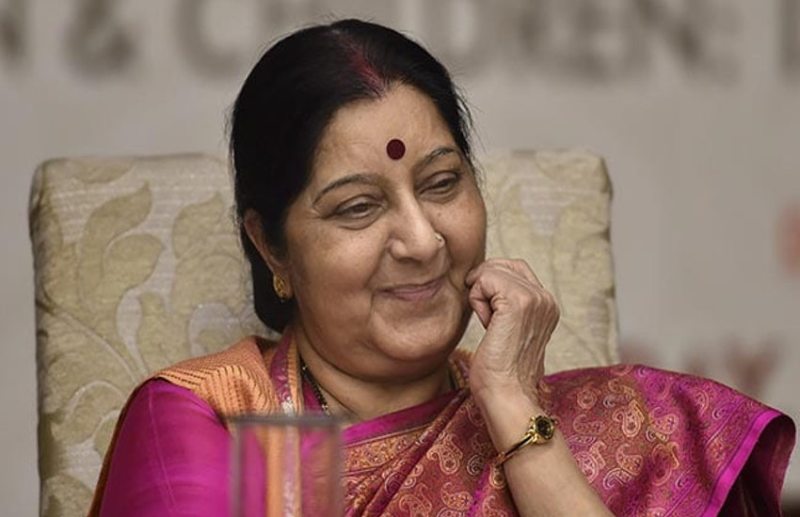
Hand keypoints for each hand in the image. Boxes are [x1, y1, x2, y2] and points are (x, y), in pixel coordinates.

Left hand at [465, 259, 559, 403]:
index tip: (489, 313)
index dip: (492, 283)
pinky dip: (477, 300)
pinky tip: (488, 325)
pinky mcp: (519, 302)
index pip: (515, 268)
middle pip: (503, 265)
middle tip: (488, 320)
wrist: (507, 395)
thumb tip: (482, 281)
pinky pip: (485, 280)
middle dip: (484, 286)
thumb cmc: (500, 371)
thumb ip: (507, 305)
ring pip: (492, 271)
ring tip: (490, 325)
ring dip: (480, 296)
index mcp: (547, 305)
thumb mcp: (510, 329)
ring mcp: (535, 299)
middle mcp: (546, 298)